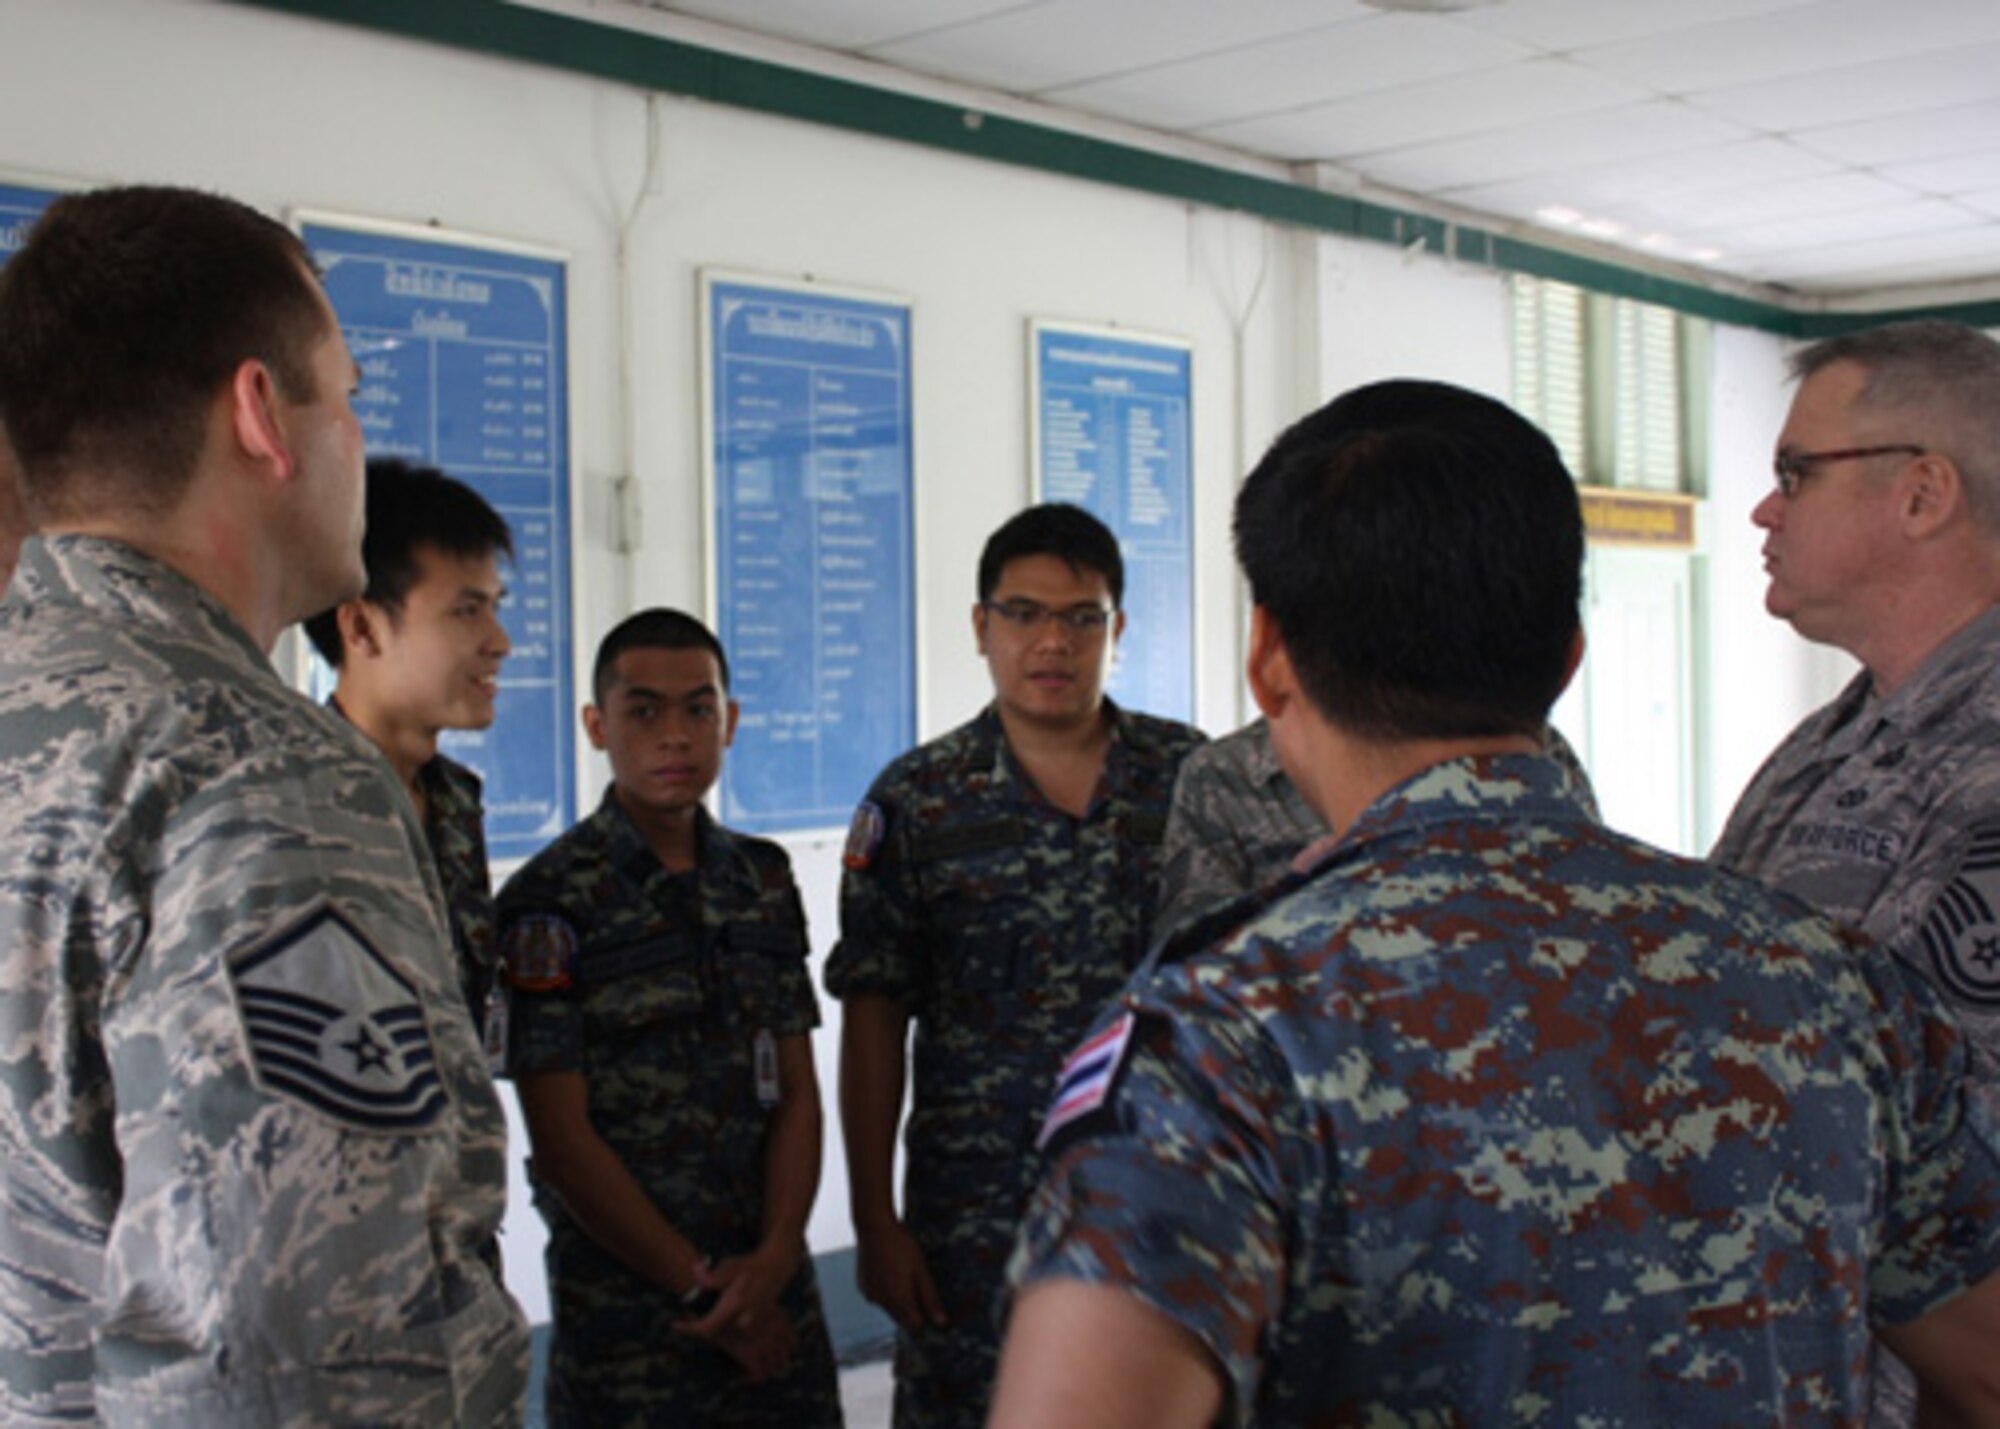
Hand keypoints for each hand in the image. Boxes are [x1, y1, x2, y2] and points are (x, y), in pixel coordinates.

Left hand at [677, 1244, 799, 1378]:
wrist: (775, 1269)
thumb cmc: (749, 1266)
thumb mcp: (730, 1266)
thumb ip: (712, 1274)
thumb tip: (694, 1270)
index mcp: (734, 1306)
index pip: (706, 1328)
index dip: (689, 1329)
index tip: (676, 1324)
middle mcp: (743, 1320)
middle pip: (713, 1333)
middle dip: (698, 1327)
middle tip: (687, 1316)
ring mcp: (751, 1325)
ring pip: (723, 1334)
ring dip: (710, 1327)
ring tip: (702, 1312)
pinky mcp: (755, 1326)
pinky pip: (733, 1332)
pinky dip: (722, 1326)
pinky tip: (718, 1312)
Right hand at [857, 1218, 945, 1333]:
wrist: (874, 1227)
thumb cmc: (902, 1247)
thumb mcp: (921, 1271)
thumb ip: (931, 1299)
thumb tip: (942, 1323)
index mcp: (899, 1301)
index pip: (914, 1328)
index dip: (925, 1324)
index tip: (933, 1314)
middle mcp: (882, 1303)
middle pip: (901, 1319)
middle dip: (912, 1311)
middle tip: (919, 1288)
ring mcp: (870, 1295)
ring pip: (889, 1308)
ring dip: (898, 1300)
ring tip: (904, 1275)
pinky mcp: (862, 1286)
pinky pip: (877, 1297)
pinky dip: (885, 1291)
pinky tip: (890, 1272)